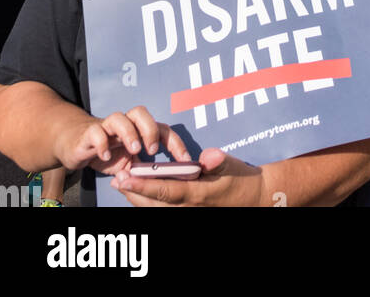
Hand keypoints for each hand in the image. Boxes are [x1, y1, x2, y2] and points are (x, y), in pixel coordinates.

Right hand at [55, 105, 191, 175]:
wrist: (77, 145)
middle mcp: (124, 124)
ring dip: (129, 133)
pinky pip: (96, 132)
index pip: (161, 129)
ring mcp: (106, 127)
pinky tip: (106, 157)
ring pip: (119, 117)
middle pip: (140, 113)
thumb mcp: (128, 166)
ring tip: (134, 151)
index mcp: (138, 130)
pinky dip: (102, 143)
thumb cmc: (108, 153)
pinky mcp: (89, 134)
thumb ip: (142, 171)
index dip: (175, 143)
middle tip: (152, 150)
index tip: (185, 160)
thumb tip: (161, 184)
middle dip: (150, 129)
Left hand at [110, 147, 263, 208]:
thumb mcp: (233, 166)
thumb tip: (208, 156)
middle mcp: (188, 207)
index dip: (144, 185)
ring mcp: (186, 212)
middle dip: (133, 193)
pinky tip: (139, 194)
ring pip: (155, 209)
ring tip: (122, 185)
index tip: (127, 177)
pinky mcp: (187, 211)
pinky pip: (162, 210)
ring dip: (137, 198)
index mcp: (197, 194)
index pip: (165, 191)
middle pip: (153, 204)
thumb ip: (219, 160)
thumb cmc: (241, 180)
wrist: (252, 199)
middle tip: (116, 180)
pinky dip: (147, 202)